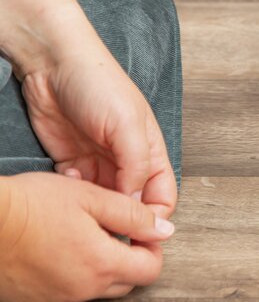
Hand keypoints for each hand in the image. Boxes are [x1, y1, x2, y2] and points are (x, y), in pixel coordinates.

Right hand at [0, 171, 173, 301]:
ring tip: (82, 235)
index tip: (140, 230)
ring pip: (96, 289)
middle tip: (113, 231)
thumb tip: (165, 230)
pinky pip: (67, 293)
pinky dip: (72, 275)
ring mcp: (56, 299)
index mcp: (101, 264)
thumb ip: (133, 216)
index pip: (150, 270)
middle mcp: (81, 290)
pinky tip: (58, 250)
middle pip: (126, 283)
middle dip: (129, 259)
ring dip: (100, 267)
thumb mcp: (91, 197)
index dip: (152, 248)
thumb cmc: (32, 205)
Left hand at [20, 25, 176, 218]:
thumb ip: (137, 167)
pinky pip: (76, 192)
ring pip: (103, 202)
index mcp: (150, 151)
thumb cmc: (99, 85)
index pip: (162, 197)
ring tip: (84, 207)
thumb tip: (137, 206)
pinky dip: (72, 195)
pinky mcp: (71, 162)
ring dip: (95, 209)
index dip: (155, 219)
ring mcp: (98, 162)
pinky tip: (66, 180)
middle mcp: (127, 161)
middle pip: (132, 205)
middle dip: (122, 220)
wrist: (54, 67)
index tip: (139, 235)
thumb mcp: (127, 126)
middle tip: (107, 230)